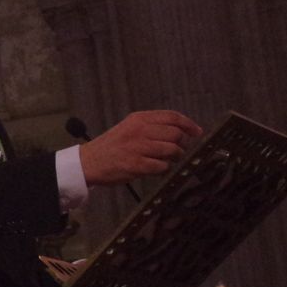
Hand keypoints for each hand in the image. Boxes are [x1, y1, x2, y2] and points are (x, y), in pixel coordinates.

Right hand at [78, 110, 202, 185]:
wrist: (89, 162)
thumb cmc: (112, 146)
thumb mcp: (129, 127)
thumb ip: (152, 127)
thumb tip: (182, 132)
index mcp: (139, 118)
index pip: (172, 117)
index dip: (189, 124)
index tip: (197, 132)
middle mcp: (139, 130)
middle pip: (176, 134)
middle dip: (181, 144)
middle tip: (178, 151)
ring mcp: (138, 147)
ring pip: (172, 150)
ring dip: (174, 158)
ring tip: (167, 161)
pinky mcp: (136, 164)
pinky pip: (162, 166)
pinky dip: (163, 169)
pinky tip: (156, 169)